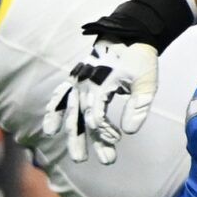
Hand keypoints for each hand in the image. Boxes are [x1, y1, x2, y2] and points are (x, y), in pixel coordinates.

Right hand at [40, 38, 158, 164]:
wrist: (128, 35)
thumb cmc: (139, 59)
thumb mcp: (146, 82)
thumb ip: (138, 107)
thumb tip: (129, 133)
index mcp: (100, 86)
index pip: (97, 118)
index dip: (105, 132)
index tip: (117, 141)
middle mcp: (84, 86)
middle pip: (80, 120)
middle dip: (86, 143)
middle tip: (95, 161)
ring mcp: (78, 83)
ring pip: (70, 113)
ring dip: (72, 135)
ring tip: (78, 157)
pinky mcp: (76, 80)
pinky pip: (60, 97)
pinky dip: (54, 111)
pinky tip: (51, 128)